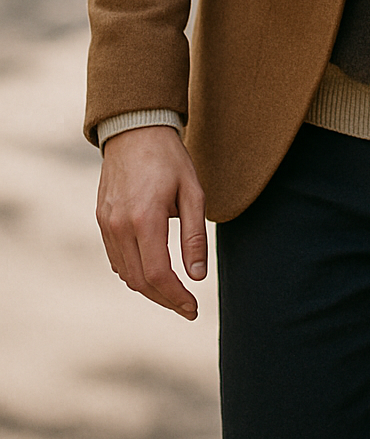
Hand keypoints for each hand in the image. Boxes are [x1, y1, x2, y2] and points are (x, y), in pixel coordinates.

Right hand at [96, 125, 206, 318]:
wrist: (135, 130)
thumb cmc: (169, 159)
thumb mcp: (193, 192)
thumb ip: (194, 236)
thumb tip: (197, 276)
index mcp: (145, 219)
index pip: (158, 275)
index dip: (176, 298)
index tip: (193, 308)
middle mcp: (120, 226)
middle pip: (140, 282)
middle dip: (165, 300)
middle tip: (187, 306)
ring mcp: (107, 224)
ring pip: (126, 274)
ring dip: (149, 289)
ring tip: (173, 291)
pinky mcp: (102, 220)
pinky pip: (116, 259)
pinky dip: (133, 272)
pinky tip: (152, 270)